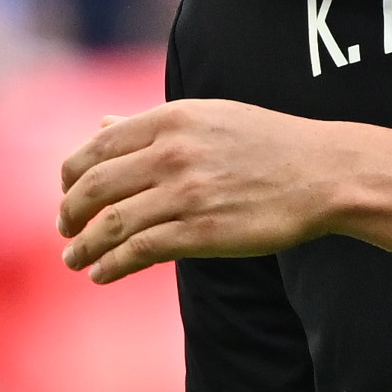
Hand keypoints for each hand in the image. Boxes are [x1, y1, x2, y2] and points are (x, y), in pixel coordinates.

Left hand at [57, 100, 351, 283]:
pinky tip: (102, 274)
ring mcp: (186, 193)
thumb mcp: (211, 118)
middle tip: (66, 229)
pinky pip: (137, 252)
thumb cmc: (270, 143)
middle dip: (70, 214)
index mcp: (173, 119)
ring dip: (83, 248)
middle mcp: (173, 153)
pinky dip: (110, 266)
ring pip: (109, 224)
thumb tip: (101, 124)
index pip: (96, 148)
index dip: (71, 176)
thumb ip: (153, 124)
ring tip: (76, 259)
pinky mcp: (201, 232)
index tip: (69, 194)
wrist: (325, 173)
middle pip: (93, 187)